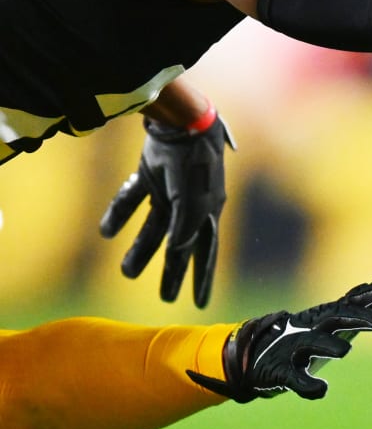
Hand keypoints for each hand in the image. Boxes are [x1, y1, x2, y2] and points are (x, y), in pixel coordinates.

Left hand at [99, 112, 234, 307]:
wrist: (182, 125)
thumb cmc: (195, 165)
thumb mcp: (193, 201)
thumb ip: (184, 228)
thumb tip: (177, 251)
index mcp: (207, 212)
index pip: (206, 252)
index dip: (202, 279)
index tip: (199, 304)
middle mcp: (190, 204)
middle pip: (180, 246)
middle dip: (173, 272)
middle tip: (166, 298)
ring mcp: (169, 190)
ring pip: (154, 228)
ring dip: (141, 249)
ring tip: (126, 271)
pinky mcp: (149, 174)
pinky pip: (133, 200)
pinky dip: (120, 214)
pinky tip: (106, 232)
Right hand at [188, 265, 371, 401]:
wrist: (258, 353)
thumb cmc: (313, 332)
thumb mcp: (348, 313)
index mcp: (332, 313)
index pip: (360, 298)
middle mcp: (316, 326)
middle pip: (339, 317)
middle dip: (360, 318)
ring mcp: (297, 348)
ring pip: (314, 344)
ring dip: (329, 347)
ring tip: (345, 352)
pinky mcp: (283, 372)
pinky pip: (295, 379)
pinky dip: (307, 385)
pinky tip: (321, 390)